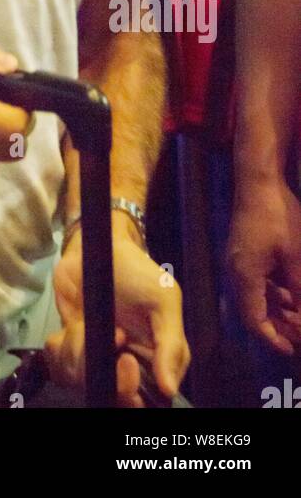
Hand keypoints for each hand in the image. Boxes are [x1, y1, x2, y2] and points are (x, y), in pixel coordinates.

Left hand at [46, 219, 189, 405]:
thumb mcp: (164, 300)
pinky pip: (59, 363)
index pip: (148, 399)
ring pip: (81, 381)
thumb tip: (169, 389)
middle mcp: (123, 364)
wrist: (98, 246)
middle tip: (117, 344)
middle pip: (113, 396)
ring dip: (80, 353)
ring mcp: (94, 356)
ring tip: (89, 326)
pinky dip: (61, 346)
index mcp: (152, 360)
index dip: (135, 395)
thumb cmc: (138, 272)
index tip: (130, 375)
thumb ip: (171, 344)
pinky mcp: (69, 344)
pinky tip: (73, 325)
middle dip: (111, 380)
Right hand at [228, 178, 300, 353]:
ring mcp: (239, 261)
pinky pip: (257, 282)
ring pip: (256, 297)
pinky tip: (293, 292)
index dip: (274, 339)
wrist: (259, 181)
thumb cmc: (278, 217)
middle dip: (279, 327)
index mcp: (245, 276)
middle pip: (253, 312)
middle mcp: (236, 272)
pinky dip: (274, 292)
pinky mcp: (244, 251)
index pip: (254, 321)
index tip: (294, 349)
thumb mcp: (295, 258)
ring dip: (278, 310)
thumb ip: (299, 292)